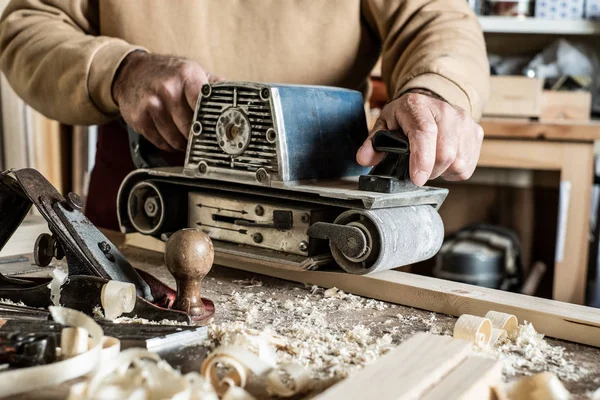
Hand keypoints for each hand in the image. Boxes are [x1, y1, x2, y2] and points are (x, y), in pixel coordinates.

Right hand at [112, 52, 223, 151]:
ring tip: (186, 135)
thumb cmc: (167, 73)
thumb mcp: (192, 70)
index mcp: (186, 76)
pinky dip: (169, 144)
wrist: (131, 72)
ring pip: (176, 139)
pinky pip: (162, 143)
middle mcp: (168, 89)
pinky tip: (171, 134)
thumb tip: (237, 99)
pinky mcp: (139, 119)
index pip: (204, 104)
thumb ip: (214, 84)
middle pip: (191, 127)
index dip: (212, 121)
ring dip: (184, 143)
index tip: (218, 130)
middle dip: (198, 136)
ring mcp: (152, 105)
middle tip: (202, 136)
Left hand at [357, 91, 483, 185]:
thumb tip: (364, 159)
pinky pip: (467, 166)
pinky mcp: (476, 133)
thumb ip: (372, 143)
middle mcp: (446, 111)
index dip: (422, 159)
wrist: (430, 102)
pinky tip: (443, 160)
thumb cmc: (406, 116)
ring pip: (458, 163)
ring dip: (441, 171)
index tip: (417, 179)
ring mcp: (465, 121)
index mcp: (417, 106)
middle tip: (417, 168)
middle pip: (445, 154)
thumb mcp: (385, 124)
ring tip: (430, 161)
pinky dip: (453, 170)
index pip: (425, 133)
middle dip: (428, 170)